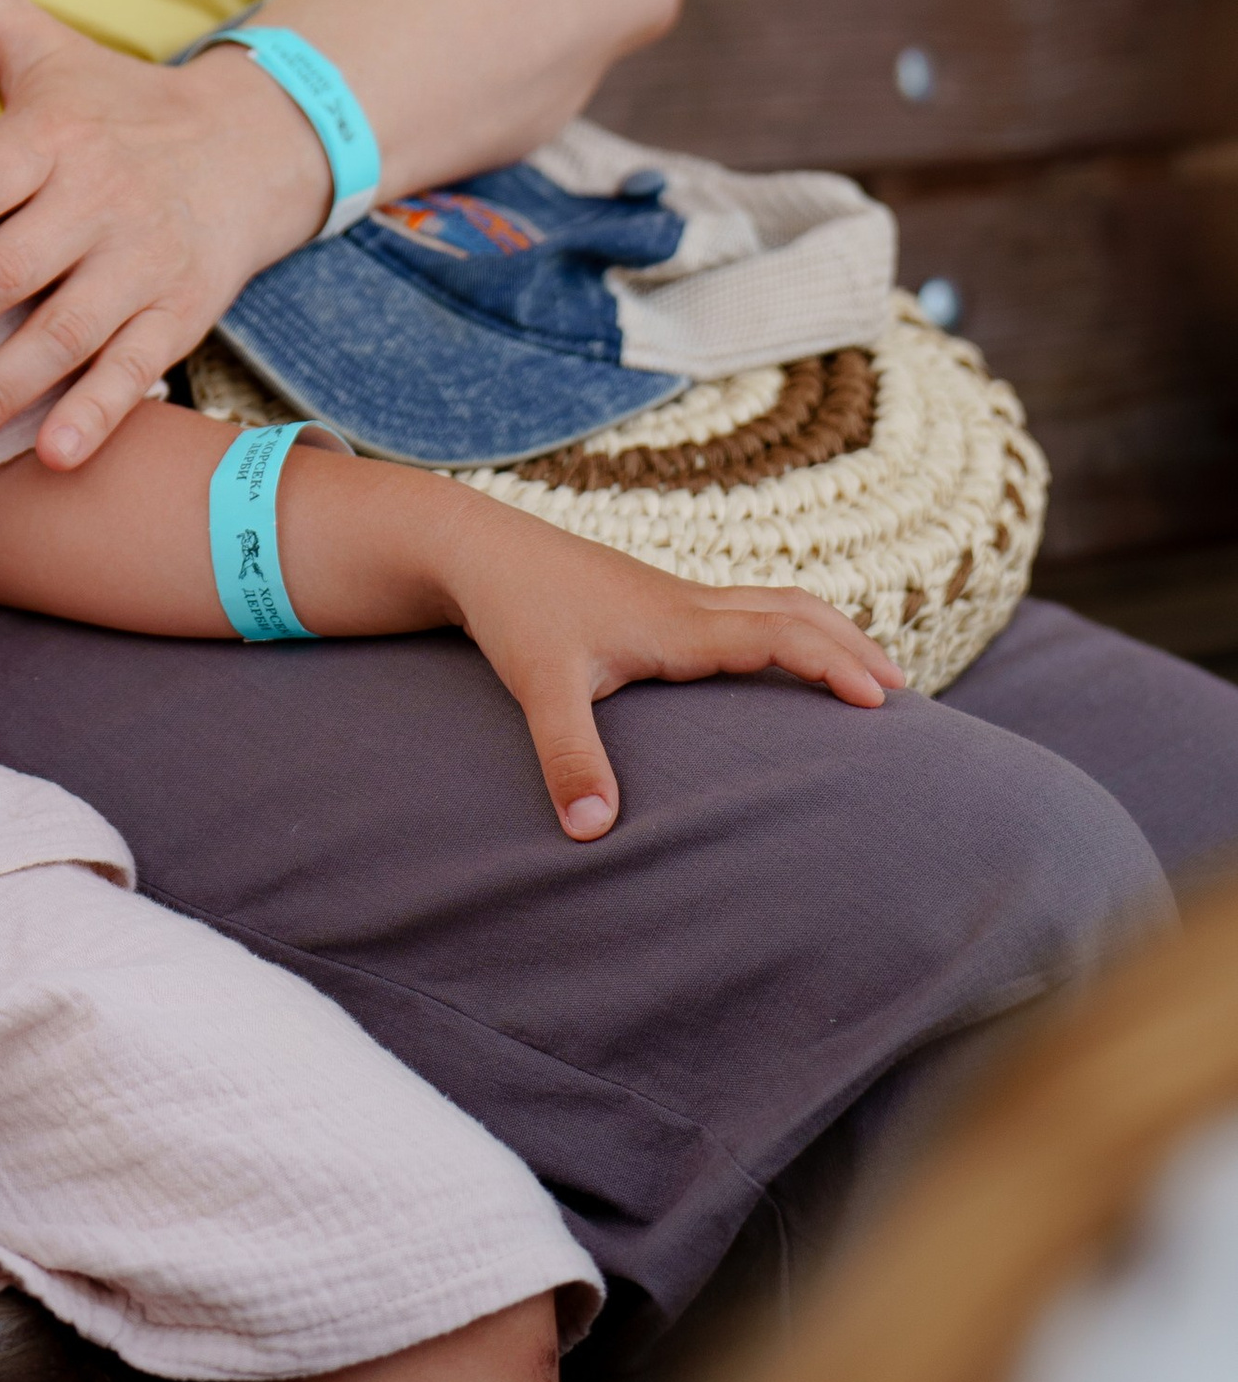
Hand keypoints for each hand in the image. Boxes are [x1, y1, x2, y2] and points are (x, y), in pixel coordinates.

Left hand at [0, 0, 328, 472]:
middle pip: (0, 272)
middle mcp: (96, 198)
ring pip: (60, 333)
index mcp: (50, 135)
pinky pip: (135, 369)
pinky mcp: (182, 311)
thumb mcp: (42, 42)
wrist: (255, 142)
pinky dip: (96, 414)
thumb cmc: (117, 102)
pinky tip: (47, 457)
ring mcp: (142, 260)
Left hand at [428, 487, 904, 839]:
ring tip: (865, 674)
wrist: (479, 548)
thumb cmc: (514, 612)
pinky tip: (782, 663)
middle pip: (795, 611)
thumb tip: (592, 833)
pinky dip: (787, 629)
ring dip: (825, 632)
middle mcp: (692, 604)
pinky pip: (746, 609)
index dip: (834, 663)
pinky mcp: (660, 602)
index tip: (883, 700)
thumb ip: (568, 757)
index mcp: (682, 624)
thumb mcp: (541, 688)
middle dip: (851, 647)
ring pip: (773, 603)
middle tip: (902, 694)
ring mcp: (678, 598)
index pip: (780, 633)